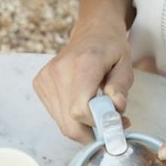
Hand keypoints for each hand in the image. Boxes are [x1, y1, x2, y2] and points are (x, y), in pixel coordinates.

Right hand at [33, 19, 132, 142]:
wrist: (92, 31)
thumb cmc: (110, 47)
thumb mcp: (125, 64)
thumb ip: (121, 87)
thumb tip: (116, 109)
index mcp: (83, 63)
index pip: (80, 110)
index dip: (98, 124)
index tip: (116, 122)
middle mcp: (59, 72)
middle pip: (69, 124)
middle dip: (91, 134)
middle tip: (109, 128)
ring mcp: (46, 79)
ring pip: (63, 124)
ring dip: (82, 127)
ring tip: (97, 114)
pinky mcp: (40, 84)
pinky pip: (57, 115)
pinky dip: (72, 119)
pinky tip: (82, 105)